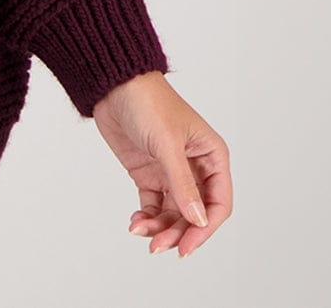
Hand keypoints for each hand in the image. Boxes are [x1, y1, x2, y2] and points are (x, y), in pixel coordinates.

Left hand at [92, 70, 232, 257]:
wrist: (112, 84)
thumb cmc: (147, 101)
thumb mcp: (167, 144)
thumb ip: (182, 184)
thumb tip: (197, 220)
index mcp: (211, 156)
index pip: (218, 203)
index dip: (205, 228)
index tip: (186, 246)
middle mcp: (194, 167)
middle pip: (194, 214)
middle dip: (178, 232)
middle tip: (159, 246)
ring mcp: (170, 171)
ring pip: (173, 213)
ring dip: (160, 227)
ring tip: (141, 231)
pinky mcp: (148, 173)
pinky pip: (153, 205)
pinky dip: (147, 217)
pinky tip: (136, 221)